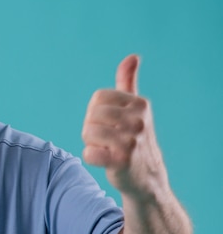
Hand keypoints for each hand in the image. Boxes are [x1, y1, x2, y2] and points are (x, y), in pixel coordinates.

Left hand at [82, 54, 166, 195]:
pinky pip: (89, 154)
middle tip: (107, 139)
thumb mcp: (135, 108)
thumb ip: (129, 82)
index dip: (96, 111)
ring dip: (91, 143)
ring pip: (88, 133)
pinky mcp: (122, 162)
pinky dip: (91, 157)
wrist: (146, 177)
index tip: (110, 123)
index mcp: (140, 104)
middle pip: (91, 115)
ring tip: (106, 149)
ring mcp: (132, 141)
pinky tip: (106, 161)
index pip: (98, 98)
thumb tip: (133, 57)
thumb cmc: (134, 138)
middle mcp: (139, 121)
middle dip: (92, 128)